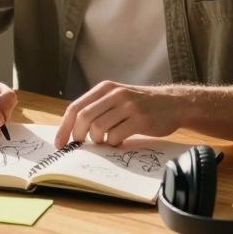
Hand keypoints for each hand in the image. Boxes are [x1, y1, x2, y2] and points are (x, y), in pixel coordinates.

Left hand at [54, 81, 181, 147]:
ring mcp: (128, 106)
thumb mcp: (117, 97)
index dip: (64, 127)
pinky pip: (117, 136)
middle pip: (83, 117)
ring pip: (99, 128)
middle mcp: (115, 94)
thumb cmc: (141, 104)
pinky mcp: (140, 119)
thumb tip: (72, 129)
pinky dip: (113, 143)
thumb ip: (98, 108)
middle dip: (78, 136)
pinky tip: (119, 142)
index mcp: (105, 88)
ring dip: (98, 141)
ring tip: (106, 141)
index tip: (60, 143)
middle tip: (82, 145)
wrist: (173, 103)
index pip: (75, 107)